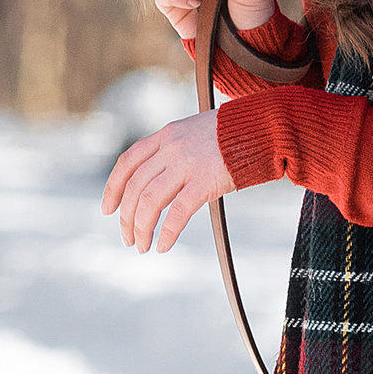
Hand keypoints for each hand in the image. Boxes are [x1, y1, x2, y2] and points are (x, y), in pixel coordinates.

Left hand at [102, 109, 237, 252]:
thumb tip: (159, 178)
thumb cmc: (234, 133)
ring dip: (141, 228)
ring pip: (150, 201)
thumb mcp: (195, 131)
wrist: (264, 127)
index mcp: (166, 135)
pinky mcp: (205, 181)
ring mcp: (187, 164)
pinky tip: (162, 246)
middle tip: (128, 239)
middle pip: (136, 187)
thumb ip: (174, 149)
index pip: (127, 163)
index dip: (113, 188)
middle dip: (127, 218)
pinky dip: (166, 232)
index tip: (108, 210)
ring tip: (142, 246)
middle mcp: (171, 148)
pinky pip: (177, 212)